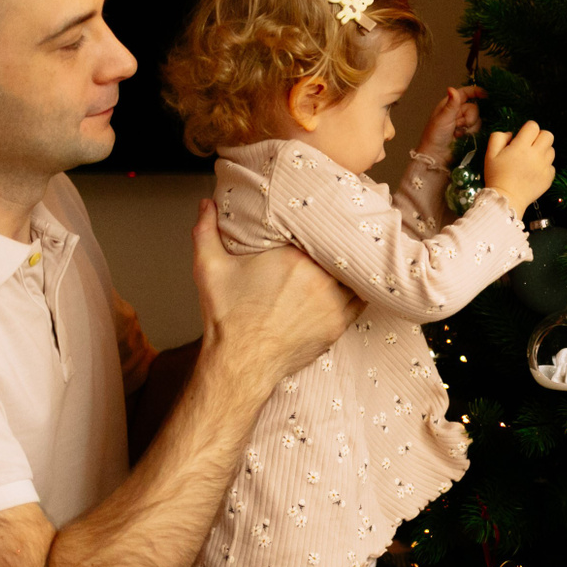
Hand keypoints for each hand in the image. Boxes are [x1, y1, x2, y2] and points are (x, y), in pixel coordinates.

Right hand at [191, 201, 359, 377]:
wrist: (239, 363)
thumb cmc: (227, 318)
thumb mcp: (210, 268)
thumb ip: (206, 231)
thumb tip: (206, 203)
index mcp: (294, 258)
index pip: (320, 230)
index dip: (323, 223)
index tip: (320, 218)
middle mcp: (319, 279)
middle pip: (341, 252)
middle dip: (338, 244)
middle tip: (339, 234)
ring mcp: (332, 303)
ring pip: (355, 275)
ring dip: (352, 267)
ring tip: (349, 257)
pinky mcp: (337, 325)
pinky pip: (360, 301)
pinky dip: (359, 290)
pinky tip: (355, 283)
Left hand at [416, 85, 485, 165]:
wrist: (437, 156)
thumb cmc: (435, 136)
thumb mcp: (443, 118)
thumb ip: (452, 104)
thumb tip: (451, 88)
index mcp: (451, 104)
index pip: (466, 93)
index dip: (476, 92)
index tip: (486, 95)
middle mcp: (459, 112)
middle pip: (475, 108)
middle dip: (469, 118)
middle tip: (457, 125)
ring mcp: (465, 124)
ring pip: (478, 120)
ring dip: (469, 128)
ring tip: (458, 134)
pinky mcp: (470, 134)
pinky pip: (479, 130)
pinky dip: (472, 134)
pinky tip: (462, 138)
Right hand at [483, 120, 556, 217]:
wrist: (506, 199)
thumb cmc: (496, 176)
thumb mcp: (490, 154)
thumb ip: (498, 137)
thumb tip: (511, 134)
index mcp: (521, 147)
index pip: (533, 126)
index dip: (527, 129)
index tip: (522, 137)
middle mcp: (536, 155)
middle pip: (548, 135)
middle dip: (539, 137)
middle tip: (530, 146)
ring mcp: (545, 167)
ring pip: (551, 150)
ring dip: (543, 151)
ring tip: (532, 160)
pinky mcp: (549, 178)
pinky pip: (552, 166)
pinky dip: (545, 166)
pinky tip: (534, 172)